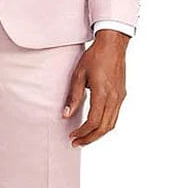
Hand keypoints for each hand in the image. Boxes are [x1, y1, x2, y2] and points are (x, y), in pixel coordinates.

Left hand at [62, 29, 128, 146]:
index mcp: (102, 93)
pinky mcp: (122, 95)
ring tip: (84, 138)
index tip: (72, 136)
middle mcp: (114, 98)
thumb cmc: (94, 57)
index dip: (82, 132)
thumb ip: (73, 97)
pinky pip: (115, 116)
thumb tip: (65, 115)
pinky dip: (104, 125)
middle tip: (76, 143)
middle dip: (90, 138)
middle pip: (104, 128)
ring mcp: (120, 97)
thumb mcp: (79, 75)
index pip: (93, 121)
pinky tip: (94, 125)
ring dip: (98, 134)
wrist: (113, 44)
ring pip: (111, 124)